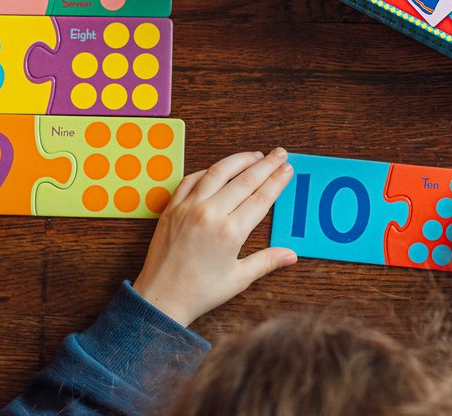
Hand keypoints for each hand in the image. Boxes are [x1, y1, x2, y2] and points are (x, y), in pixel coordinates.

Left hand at [133, 148, 296, 325]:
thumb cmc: (199, 292)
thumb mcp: (238, 279)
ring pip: (218, 172)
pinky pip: (192, 179)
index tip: (287, 168)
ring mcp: (189, 207)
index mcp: (230, 232)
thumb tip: (291, 255)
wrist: (160, 298)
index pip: (261, 198)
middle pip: (245, 180)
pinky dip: (208, 170)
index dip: (277, 181)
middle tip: (279, 153)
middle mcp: (210, 214)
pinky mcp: (172, 207)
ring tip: (255, 155)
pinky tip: (220, 168)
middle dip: (265, 164)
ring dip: (239, 160)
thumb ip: (266, 262)